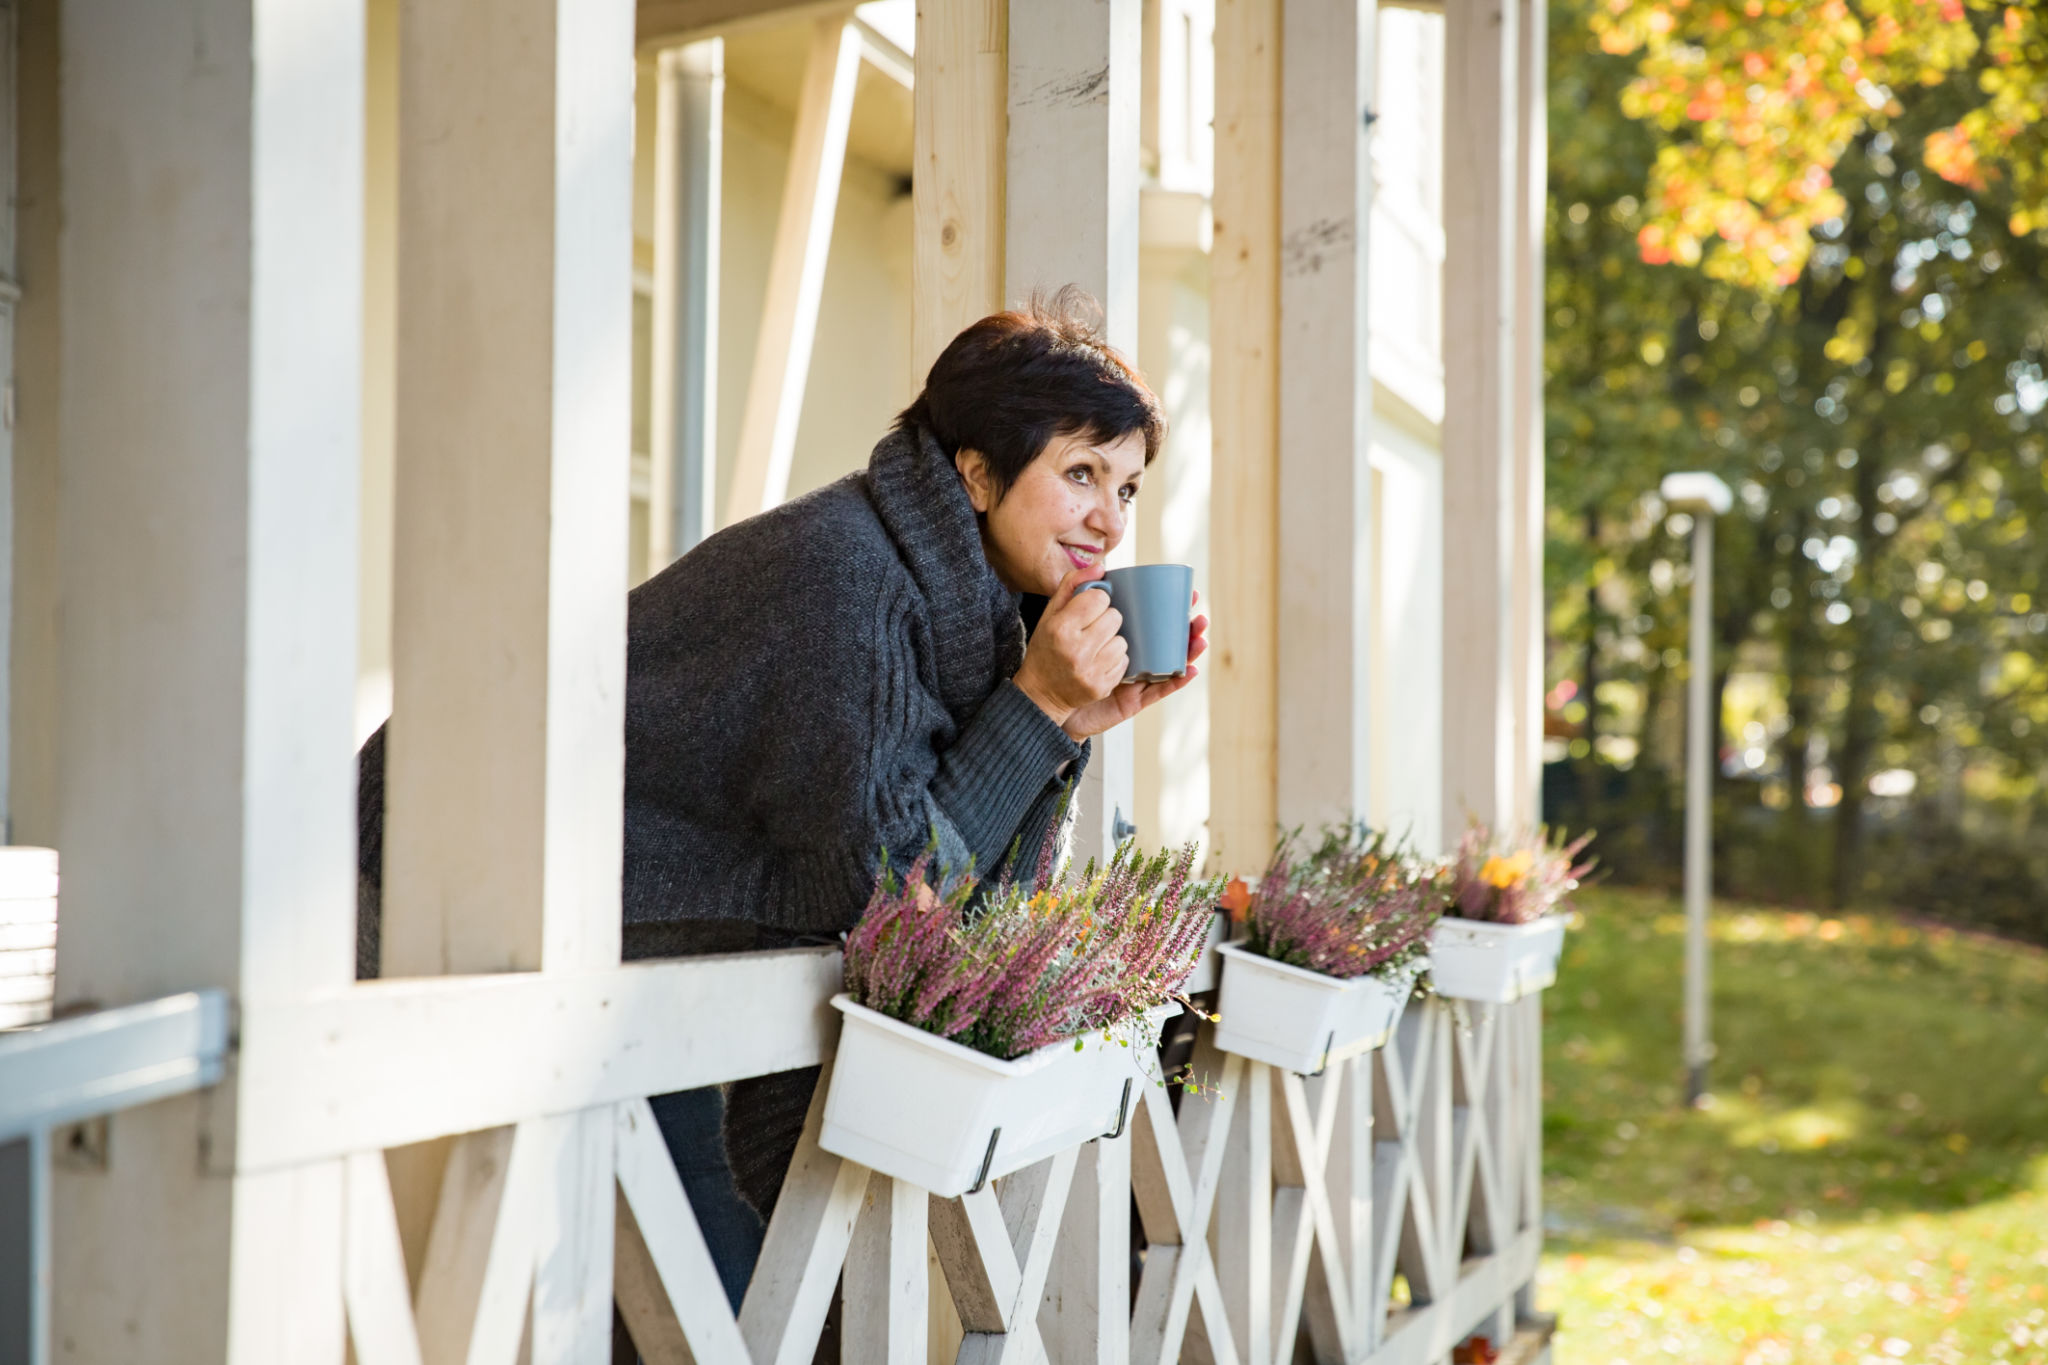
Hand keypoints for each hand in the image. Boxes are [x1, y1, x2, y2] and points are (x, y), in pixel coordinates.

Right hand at [1012, 566, 1129, 729]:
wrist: (1039, 692)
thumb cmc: (1046, 648)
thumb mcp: (1050, 613)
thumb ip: (1072, 584)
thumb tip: (1100, 567)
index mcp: (1061, 628)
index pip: (1100, 598)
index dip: (1096, 601)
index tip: (1087, 610)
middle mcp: (1075, 650)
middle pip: (1115, 618)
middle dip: (1106, 621)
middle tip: (1091, 630)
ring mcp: (1090, 671)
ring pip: (1122, 642)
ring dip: (1112, 642)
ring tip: (1095, 648)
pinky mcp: (1101, 687)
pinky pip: (1124, 662)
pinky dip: (1114, 661)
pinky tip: (1097, 663)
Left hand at [1059, 591, 1208, 740]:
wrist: (1046, 699)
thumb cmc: (1056, 661)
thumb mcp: (1063, 622)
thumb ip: (1075, 592)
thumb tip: (1100, 565)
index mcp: (1123, 638)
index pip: (1154, 620)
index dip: (1172, 607)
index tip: (1185, 593)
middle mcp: (1134, 657)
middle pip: (1168, 639)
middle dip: (1185, 624)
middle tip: (1194, 607)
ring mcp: (1136, 678)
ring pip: (1170, 661)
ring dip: (1189, 648)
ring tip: (1200, 634)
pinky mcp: (1134, 700)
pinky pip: (1159, 690)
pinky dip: (1177, 680)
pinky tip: (1190, 669)